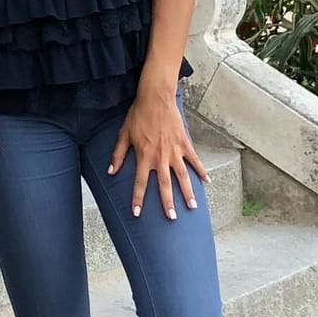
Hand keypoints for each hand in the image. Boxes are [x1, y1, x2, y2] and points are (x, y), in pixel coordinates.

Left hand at [110, 90, 205, 218]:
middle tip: (171, 218)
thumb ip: (118, 155)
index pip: (140, 183)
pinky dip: (201, 171)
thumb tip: (111, 171)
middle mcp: (161, 157)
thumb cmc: (138, 115)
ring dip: (187, 193)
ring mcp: (175, 151)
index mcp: (144, 156)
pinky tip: (207, 181)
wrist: (156, 98)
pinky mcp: (185, 144)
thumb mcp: (124, 134)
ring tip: (192, 207)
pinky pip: (194, 160)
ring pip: (183, 176)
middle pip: (165, 185)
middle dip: (167, 203)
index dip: (138, 199)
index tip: (137, 213)